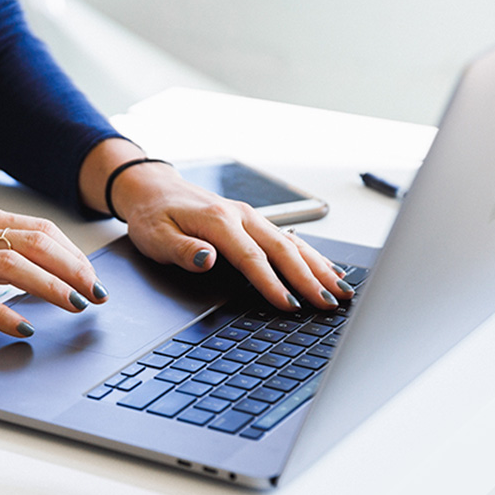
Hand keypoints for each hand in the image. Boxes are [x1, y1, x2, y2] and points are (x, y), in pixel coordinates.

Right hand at [0, 205, 109, 336]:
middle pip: (36, 244)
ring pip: (16, 266)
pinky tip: (24, 329)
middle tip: (96, 293)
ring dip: (53, 287)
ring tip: (75, 307)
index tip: (92, 276)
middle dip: (75, 270)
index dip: (73, 253)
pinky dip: (7, 314)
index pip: (39, 229)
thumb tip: (37, 271)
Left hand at [79, 140, 353, 310]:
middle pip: (283, 250)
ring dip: (318, 267)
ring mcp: (250, 217)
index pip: (251, 258)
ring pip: (292, 243)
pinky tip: (328, 270)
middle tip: (329, 304)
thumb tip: (208, 259)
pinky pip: (289, 238)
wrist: (153, 189)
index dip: (272, 283)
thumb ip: (183, 250)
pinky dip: (311, 255)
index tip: (289, 305)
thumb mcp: (156, 237)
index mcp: (218, 221)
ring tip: (341, 291)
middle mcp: (241, 216)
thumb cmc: (153, 216)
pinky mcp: (253, 221)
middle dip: (309, 278)